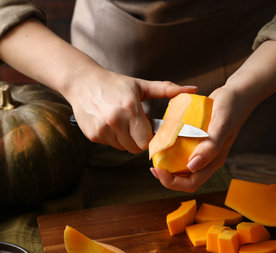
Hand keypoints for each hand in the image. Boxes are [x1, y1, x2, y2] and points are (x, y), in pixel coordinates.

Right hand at [66, 68, 196, 152]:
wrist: (82, 82)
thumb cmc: (114, 83)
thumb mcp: (141, 85)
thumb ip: (167, 89)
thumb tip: (192, 90)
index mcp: (130, 108)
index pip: (147, 140)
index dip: (151, 138)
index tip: (150, 128)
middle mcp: (115, 120)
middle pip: (136, 148)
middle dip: (139, 140)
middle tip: (137, 125)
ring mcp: (102, 129)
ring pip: (123, 148)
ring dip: (126, 140)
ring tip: (123, 122)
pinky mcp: (92, 135)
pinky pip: (110, 144)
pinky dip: (113, 138)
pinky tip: (110, 123)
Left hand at [150, 40, 275, 191]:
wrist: (237, 94)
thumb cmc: (231, 108)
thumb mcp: (221, 125)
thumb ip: (210, 147)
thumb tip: (193, 166)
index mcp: (213, 161)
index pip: (191, 183)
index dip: (172, 182)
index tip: (158, 170)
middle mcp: (206, 159)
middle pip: (183, 178)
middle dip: (166, 176)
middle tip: (152, 165)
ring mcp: (201, 150)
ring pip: (180, 166)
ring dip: (167, 164)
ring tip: (156, 154)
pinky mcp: (196, 140)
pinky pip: (181, 150)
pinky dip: (170, 149)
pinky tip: (163, 140)